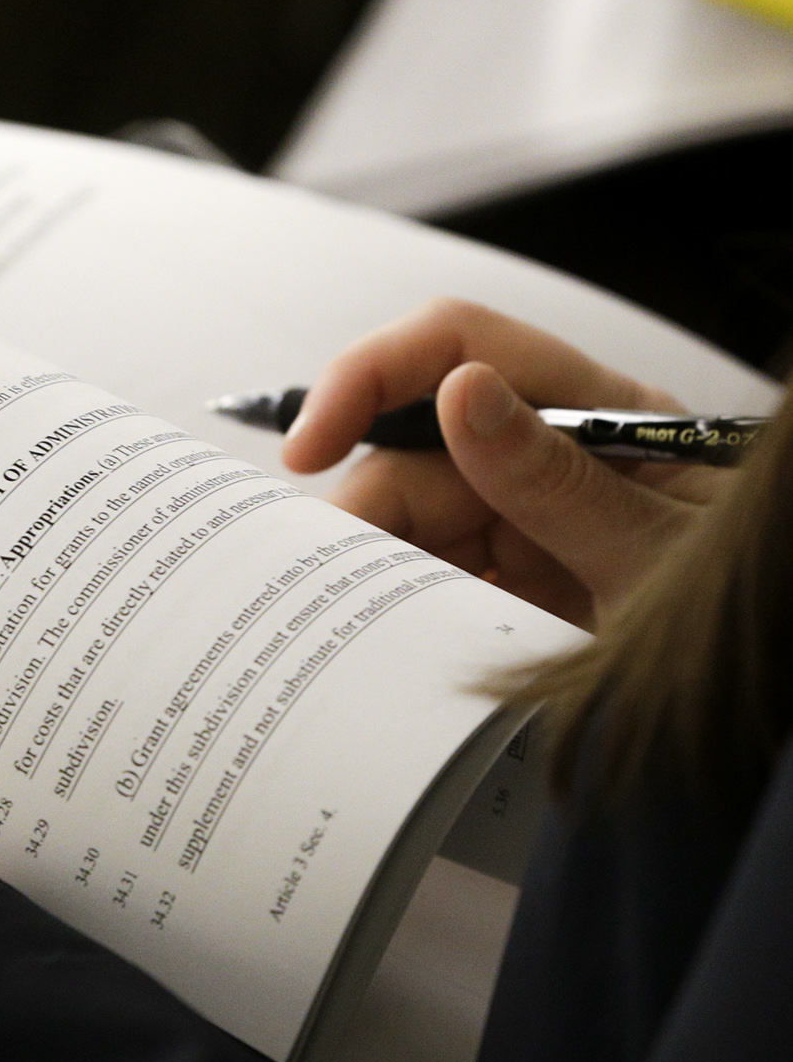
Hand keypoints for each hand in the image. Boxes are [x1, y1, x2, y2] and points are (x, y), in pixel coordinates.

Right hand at [281, 299, 726, 627]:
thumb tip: (461, 392)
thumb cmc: (744, 622)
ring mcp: (521, 521)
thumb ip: (559, 481)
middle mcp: (546, 454)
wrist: (766, 715)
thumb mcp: (658, 557)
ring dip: (376, 570)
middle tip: (332, 580)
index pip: (459, 346)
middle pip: (411, 447)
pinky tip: (389, 646)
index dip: (370, 375)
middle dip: (366, 508)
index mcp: (596, 413)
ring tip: (368, 631)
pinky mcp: (501, 585)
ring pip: (402, 519)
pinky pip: (417, 579)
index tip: (313, 442)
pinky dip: (391, 610)